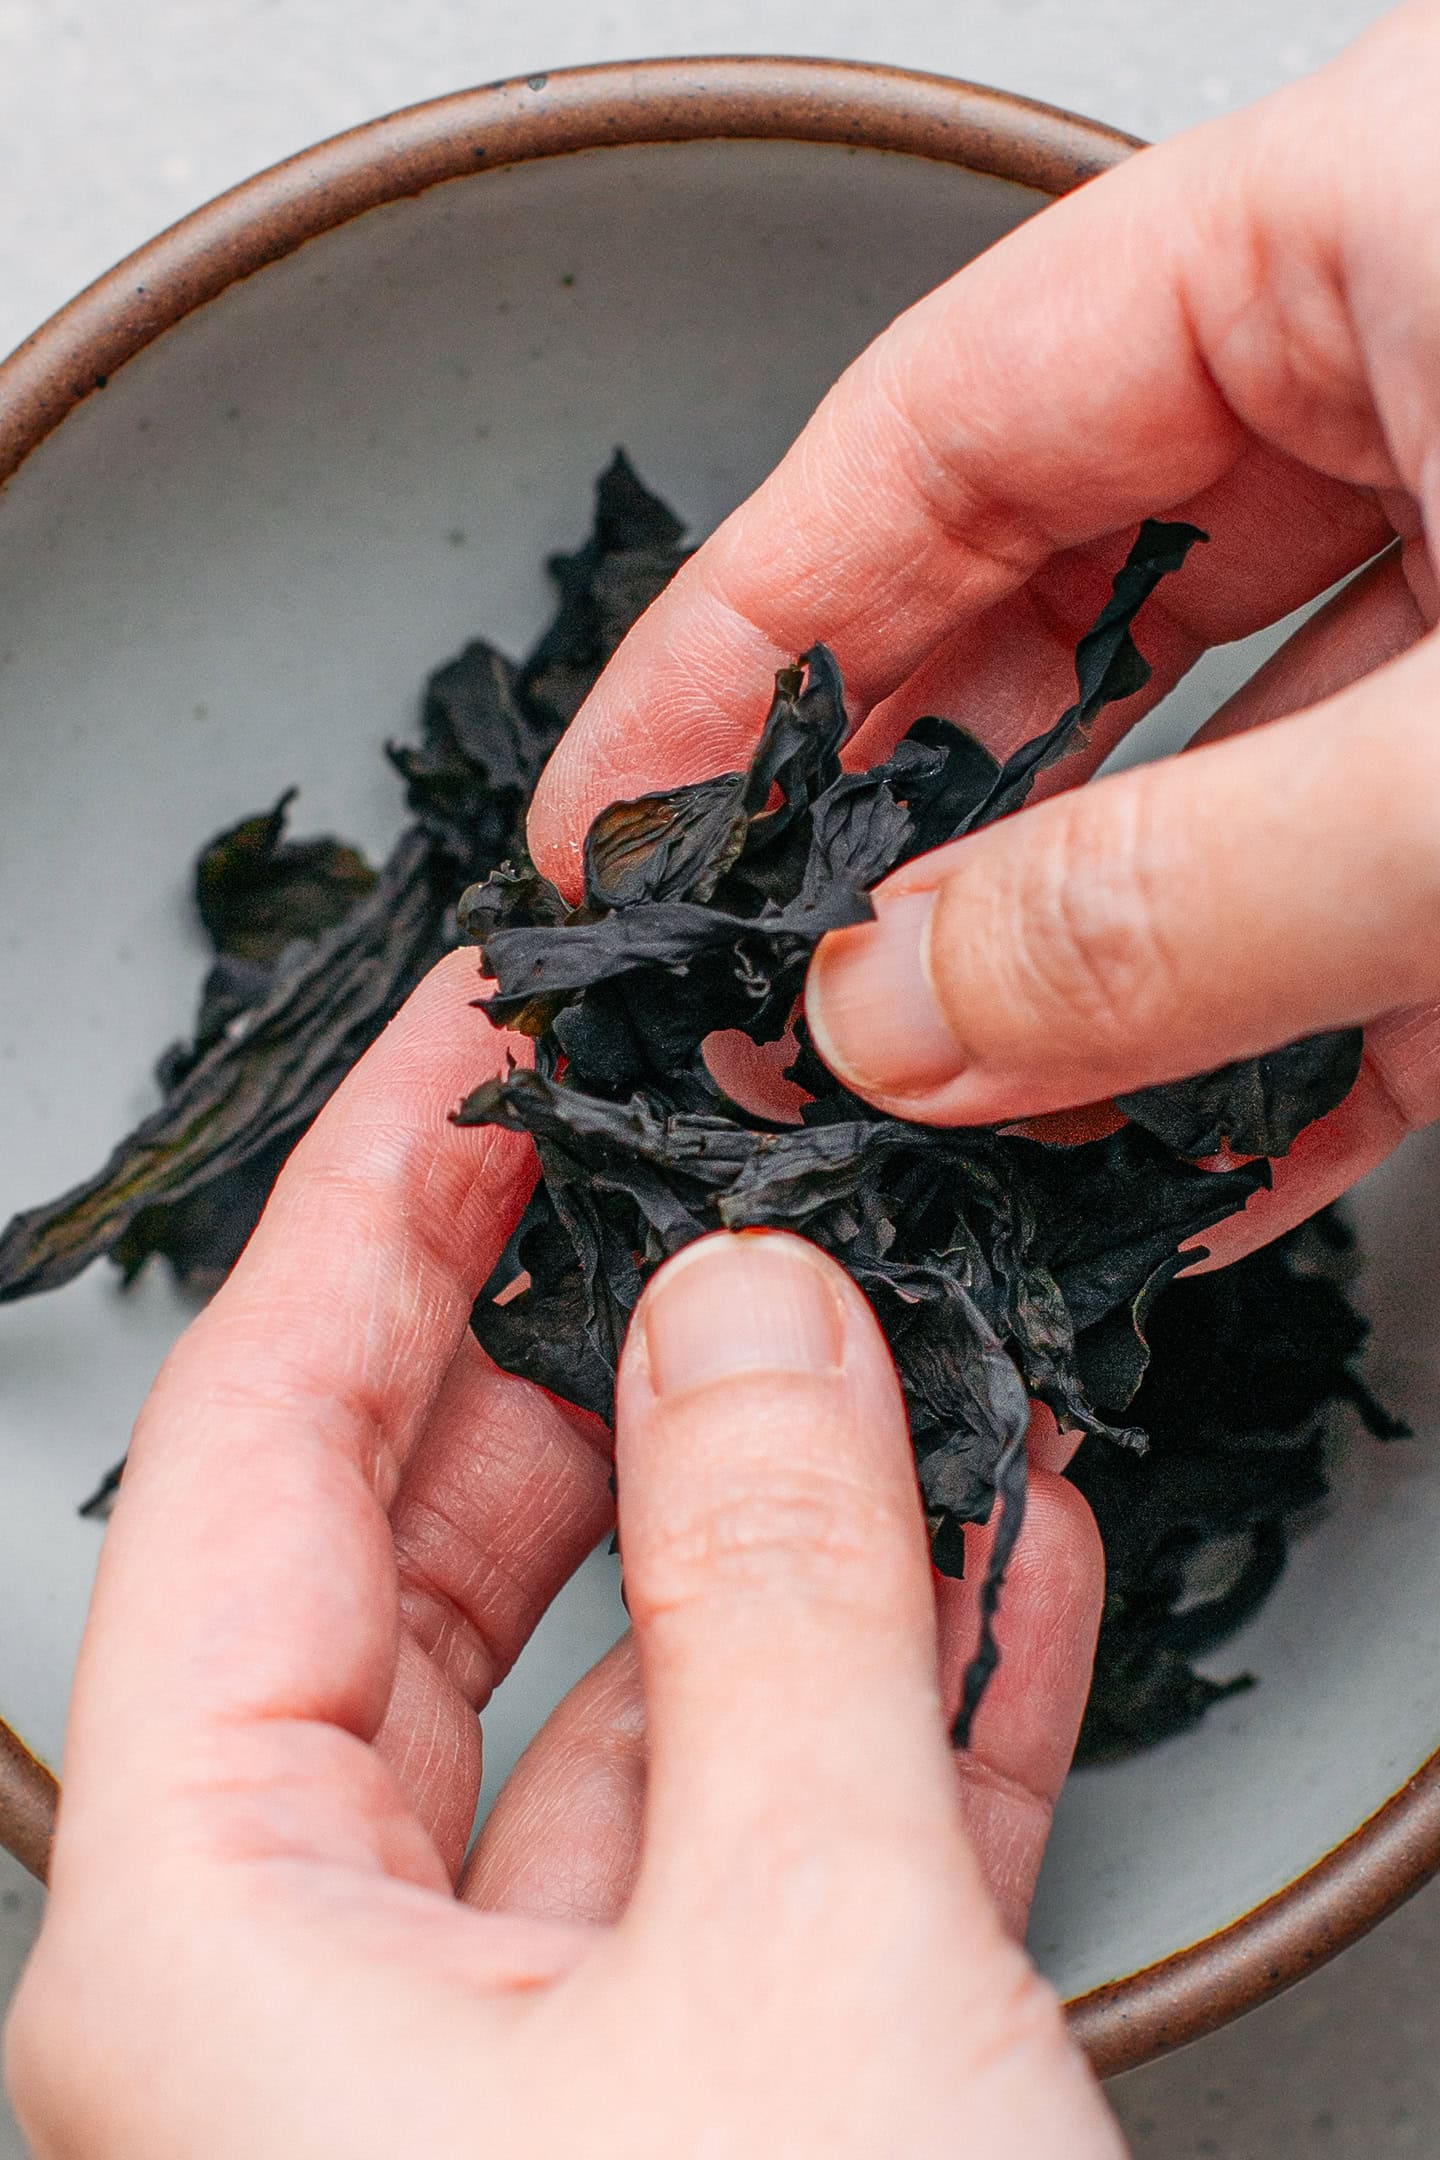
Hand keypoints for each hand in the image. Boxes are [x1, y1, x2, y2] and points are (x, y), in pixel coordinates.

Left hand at [4, 954, 1116, 2158]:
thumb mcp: (797, 1961)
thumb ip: (774, 1605)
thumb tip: (750, 1320)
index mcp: (212, 1958)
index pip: (244, 1460)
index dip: (369, 1214)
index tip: (473, 1050)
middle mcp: (318, 2006)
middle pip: (422, 1562)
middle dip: (588, 1350)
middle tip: (695, 1180)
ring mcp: (508, 2063)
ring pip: (620, 1701)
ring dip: (785, 1529)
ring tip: (894, 1356)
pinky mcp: (688, 2109)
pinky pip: (758, 1846)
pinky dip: (882, 1704)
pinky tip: (985, 1568)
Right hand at [528, 0, 1439, 1264]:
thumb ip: (1180, 894)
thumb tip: (906, 1013)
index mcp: (1383, 216)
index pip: (940, 424)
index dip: (743, 644)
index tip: (618, 819)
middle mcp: (1429, 361)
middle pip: (1060, 593)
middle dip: (914, 831)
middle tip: (776, 998)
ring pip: (1222, 757)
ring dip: (1093, 965)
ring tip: (953, 1116)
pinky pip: (1384, 873)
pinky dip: (1291, 1024)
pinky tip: (1182, 1150)